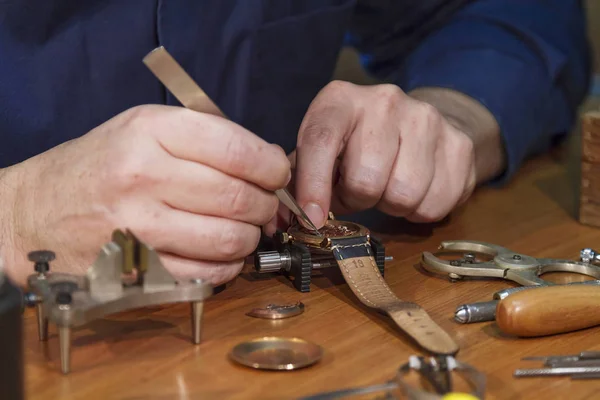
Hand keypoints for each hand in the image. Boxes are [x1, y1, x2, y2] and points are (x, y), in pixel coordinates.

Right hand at [0, 105, 289, 285]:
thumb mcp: (144, 128)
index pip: (236, 150)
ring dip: (250, 238)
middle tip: (264, 207)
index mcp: (150, 131)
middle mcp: (143, 176)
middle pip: (238, 197)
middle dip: (266, 206)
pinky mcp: (137, 268)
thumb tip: (268, 162)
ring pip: (228, 239)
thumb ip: (206, 138)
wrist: (36, 211)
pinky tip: (222, 253)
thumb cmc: (100, 165)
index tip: (277, 174)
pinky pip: (208, 273)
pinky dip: (229, 266)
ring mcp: (138, 227)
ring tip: (244, 229)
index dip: (271, 166)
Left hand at [292, 81, 503, 226]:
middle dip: (359, 199)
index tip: (312, 218)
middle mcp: (384, 102)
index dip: (313, 186)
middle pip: (367, 180)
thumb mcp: (322, 150)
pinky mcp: (459, 145)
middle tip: (360, 190)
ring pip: (403, 195)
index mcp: (340, 100)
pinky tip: (414, 190)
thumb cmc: (357, 143)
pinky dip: (419, 211)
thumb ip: (300, 181)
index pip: (321, 142)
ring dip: (390, 205)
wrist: (419, 122)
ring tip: (387, 186)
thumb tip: (284, 221)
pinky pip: (434, 204)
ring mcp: (427, 119)